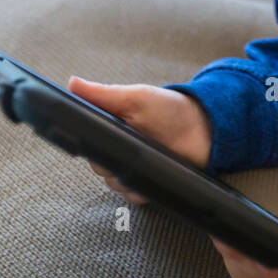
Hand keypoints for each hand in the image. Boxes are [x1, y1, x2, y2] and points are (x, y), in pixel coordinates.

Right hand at [67, 77, 212, 204]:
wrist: (205, 128)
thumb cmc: (170, 108)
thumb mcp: (136, 97)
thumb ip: (103, 94)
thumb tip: (72, 83)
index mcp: (111, 127)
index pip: (87, 142)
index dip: (88, 145)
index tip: (96, 143)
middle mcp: (119, 148)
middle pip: (98, 166)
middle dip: (108, 163)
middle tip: (127, 151)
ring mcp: (133, 166)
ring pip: (113, 183)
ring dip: (122, 179)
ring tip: (140, 164)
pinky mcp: (147, 182)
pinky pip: (132, 194)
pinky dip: (136, 192)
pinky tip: (146, 184)